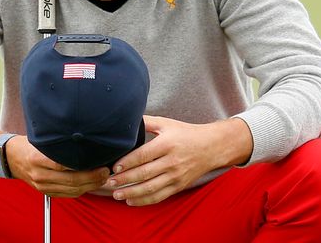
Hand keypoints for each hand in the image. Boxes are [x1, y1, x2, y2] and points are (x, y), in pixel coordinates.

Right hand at [6, 135, 110, 197]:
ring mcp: (42, 186)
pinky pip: (67, 194)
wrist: (10, 158)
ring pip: (71, 190)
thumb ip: (59, 142)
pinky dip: (81, 190)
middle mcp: (39, 174)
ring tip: (102, 178)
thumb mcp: (41, 139)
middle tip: (106, 171)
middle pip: (71, 180)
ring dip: (90, 185)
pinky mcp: (45, 192)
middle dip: (92, 177)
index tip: (99, 161)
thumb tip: (84, 139)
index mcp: (37, 159)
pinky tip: (91, 184)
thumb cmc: (28, 144)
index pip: (64, 164)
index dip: (84, 166)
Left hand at [105, 115, 251, 205]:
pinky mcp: (179, 186)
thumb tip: (126, 120)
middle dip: (125, 179)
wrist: (211, 147)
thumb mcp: (167, 123)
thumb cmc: (186, 133)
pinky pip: (159, 196)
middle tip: (108, 182)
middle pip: (144, 173)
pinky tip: (131, 200)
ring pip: (150, 188)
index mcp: (167, 144)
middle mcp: (172, 161)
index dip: (128, 162)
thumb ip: (147, 122)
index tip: (114, 167)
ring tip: (116, 194)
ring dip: (131, 192)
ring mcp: (176, 176)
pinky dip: (144, 201)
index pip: (143, 155)